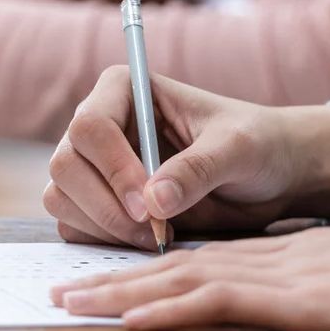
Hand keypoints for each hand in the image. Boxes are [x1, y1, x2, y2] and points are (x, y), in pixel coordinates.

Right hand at [44, 67, 329, 249]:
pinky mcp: (97, 202)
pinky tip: (147, 240)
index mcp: (125, 89)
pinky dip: (102, 241)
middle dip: (105, 206)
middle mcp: (100, 124)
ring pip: (61, 198)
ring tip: (158, 236)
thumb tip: (154, 202)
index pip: (90, 126)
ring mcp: (94, 165)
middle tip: (153, 231)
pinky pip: (74, 226)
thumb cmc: (256, 145)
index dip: (114, 169)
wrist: (268, 177)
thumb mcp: (238, 149)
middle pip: (65, 165)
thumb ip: (199, 169)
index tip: (150, 207)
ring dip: (103, 227)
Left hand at [53, 220, 329, 330]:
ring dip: (122, 292)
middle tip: (63, 289)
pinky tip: (132, 318)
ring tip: (72, 302)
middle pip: (180, 263)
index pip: (207, 258)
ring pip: (184, 278)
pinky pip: (220, 302)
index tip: (110, 281)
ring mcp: (287, 274)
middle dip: (116, 277)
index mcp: (292, 252)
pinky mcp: (300, 299)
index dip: (152, 269)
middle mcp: (278, 255)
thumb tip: (306, 306)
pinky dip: (170, 309)